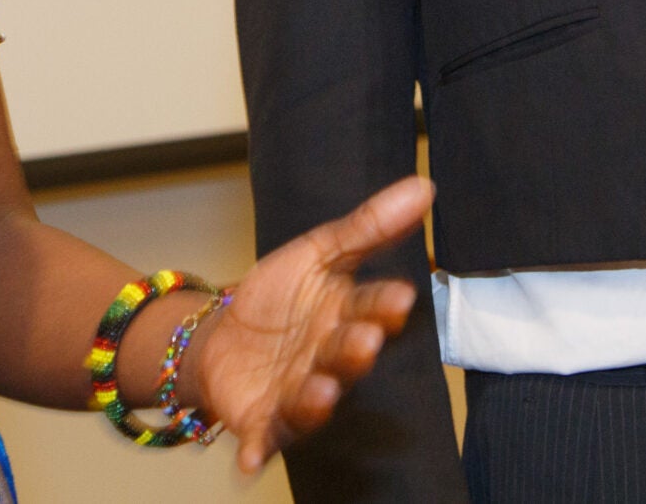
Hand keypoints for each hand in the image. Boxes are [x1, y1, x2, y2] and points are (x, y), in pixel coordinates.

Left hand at [181, 175, 432, 472]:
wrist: (221, 337)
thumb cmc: (281, 297)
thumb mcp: (319, 252)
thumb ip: (369, 227)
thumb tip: (424, 186)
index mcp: (346, 316)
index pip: (371, 308)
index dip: (383, 306)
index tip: (399, 296)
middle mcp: (329, 360)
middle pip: (344, 356)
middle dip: (354, 350)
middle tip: (363, 340)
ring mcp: (297, 394)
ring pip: (311, 399)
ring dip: (317, 399)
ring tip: (321, 389)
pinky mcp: (263, 422)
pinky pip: (263, 439)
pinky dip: (257, 451)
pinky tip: (250, 460)